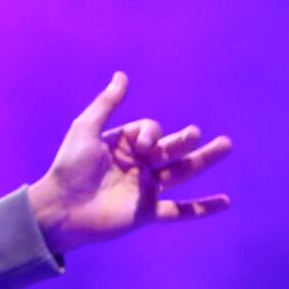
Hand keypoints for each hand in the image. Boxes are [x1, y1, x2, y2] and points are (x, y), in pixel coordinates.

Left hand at [27, 72, 232, 257]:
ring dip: (205, 161)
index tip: (141, 147)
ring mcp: (146, 189)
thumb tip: (123, 75)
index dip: (151, 134)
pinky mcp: (148, 213)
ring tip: (226, 146)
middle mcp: (139, 165)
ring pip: (182, 173)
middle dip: (185, 140)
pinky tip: (226, 202)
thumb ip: (107, 103)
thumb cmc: (69, 167)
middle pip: (171, 149)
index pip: (151, 131)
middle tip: (196, 135)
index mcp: (125, 145)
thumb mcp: (86, 128)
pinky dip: (203, 208)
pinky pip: (180, 211)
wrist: (61, 208)